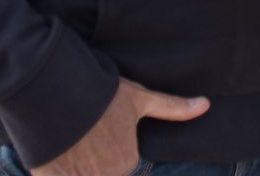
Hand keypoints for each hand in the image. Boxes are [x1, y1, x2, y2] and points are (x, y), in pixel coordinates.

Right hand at [31, 78, 207, 175]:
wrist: (55, 92)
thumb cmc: (101, 94)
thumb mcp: (139, 98)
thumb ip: (172, 107)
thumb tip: (206, 105)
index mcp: (127, 161)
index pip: (119, 162)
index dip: (106, 143)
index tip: (97, 127)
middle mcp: (107, 175)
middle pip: (99, 171)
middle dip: (90, 156)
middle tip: (80, 133)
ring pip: (80, 173)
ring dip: (73, 163)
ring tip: (66, 139)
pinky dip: (55, 170)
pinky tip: (53, 153)